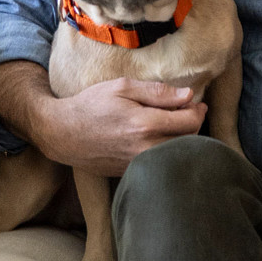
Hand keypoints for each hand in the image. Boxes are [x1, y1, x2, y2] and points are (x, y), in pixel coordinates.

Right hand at [31, 77, 205, 176]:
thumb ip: (157, 92)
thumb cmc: (91, 105)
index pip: (190, 121)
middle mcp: (145, 148)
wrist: (63, 134)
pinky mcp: (132, 172)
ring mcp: (139, 164)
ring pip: (176, 154)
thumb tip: (188, 96)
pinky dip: (167, 150)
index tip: (196, 103)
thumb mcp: (122, 88)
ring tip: (174, 123)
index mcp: (145, 124)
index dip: (198, 110)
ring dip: (182, 139)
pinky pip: (161, 163)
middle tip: (188, 111)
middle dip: (193, 124)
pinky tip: (159, 137)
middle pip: (188, 140)